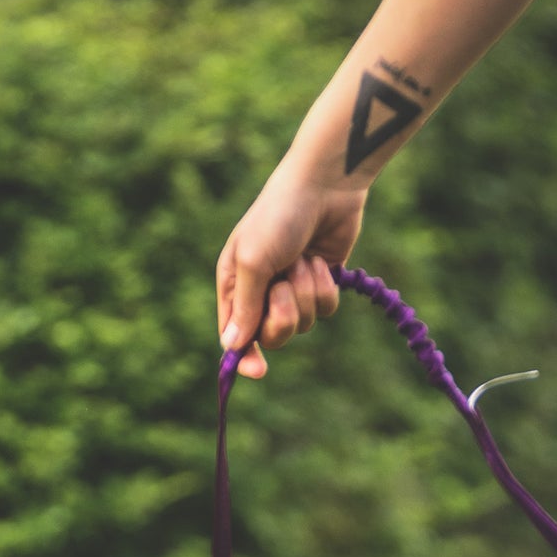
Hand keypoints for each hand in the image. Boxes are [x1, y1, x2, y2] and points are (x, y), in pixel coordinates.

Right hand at [216, 165, 367, 378]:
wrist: (324, 185)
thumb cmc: (279, 216)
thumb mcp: (253, 260)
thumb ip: (245, 306)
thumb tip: (231, 347)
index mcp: (235, 286)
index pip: (234, 336)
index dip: (243, 358)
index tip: (258, 371)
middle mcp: (262, 292)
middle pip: (272, 336)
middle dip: (283, 315)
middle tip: (284, 286)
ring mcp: (293, 289)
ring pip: (302, 324)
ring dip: (306, 292)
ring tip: (303, 260)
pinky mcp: (320, 284)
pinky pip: (325, 309)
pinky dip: (325, 287)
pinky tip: (321, 260)